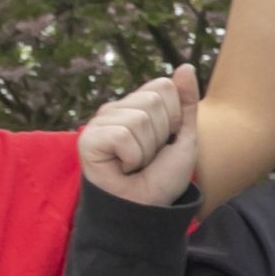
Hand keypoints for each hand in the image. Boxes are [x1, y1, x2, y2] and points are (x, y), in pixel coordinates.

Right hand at [81, 66, 203, 206]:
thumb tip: (186, 67)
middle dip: (161, 136)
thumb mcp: (183, 137)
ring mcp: (100, 123)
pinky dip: (131, 158)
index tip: (164, 142)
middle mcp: (116, 109)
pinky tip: (121, 168)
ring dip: (146, 151)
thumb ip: (186, 103)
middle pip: (154, 102)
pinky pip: (123, 135)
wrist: (145, 209)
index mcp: (136, 105)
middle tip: (147, 158)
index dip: (174, 119)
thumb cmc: (160, 177)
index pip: (164, 87)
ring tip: (134, 165)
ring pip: (140, 119)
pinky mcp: (88, 139)